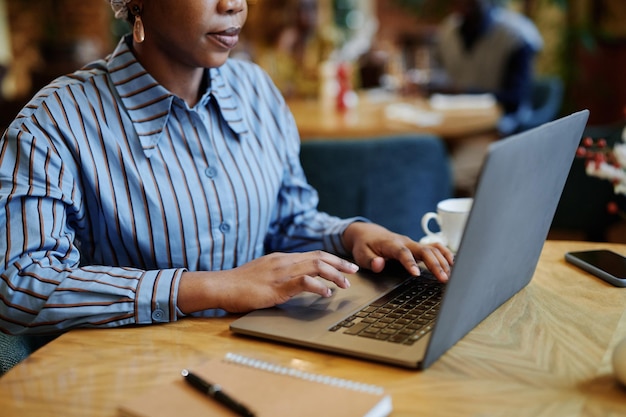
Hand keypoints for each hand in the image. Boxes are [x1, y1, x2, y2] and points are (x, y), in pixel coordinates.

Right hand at [178, 251, 357, 313]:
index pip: (313, 255)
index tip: (346, 266)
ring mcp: (281, 272)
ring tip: (345, 285)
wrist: (222, 286)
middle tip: (355, 271)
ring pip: (316, 267)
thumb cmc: (240, 284)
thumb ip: (280, 274)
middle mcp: (284, 261)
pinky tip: (326, 294)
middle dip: (340, 263)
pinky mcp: (277, 286)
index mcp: (282, 258)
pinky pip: (304, 282)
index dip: (332, 259)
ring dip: (334, 275)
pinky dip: (319, 287)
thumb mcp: (264, 274)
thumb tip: (295, 282)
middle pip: (319, 257)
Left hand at [342, 222, 453, 281]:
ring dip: (442, 261)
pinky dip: (445, 253)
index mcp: (391, 244)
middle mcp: (405, 242)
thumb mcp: (361, 254)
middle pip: (424, 250)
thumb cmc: (365, 245)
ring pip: (432, 248)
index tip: (417, 274)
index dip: (410, 262)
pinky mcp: (417, 246)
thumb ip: (370, 260)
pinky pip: (435, 247)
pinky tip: (453, 263)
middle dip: (435, 264)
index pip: (403, 252)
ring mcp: (413, 243)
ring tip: (450, 276)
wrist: (368, 233)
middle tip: (443, 279)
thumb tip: (380, 264)